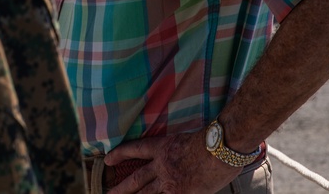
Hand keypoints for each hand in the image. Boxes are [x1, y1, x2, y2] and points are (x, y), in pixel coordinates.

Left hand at [103, 130, 239, 193]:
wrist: (220, 149)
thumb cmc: (211, 141)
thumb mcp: (187, 139)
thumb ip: (178, 151)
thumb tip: (180, 160)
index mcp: (162, 148)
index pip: (135, 149)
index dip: (120, 154)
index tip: (107, 159)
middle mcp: (162, 165)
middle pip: (137, 178)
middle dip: (122, 188)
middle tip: (109, 193)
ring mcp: (170, 182)